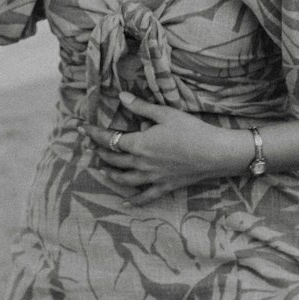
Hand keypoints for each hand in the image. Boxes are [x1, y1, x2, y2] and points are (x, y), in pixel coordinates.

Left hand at [83, 92, 249, 204]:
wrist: (215, 153)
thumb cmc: (191, 130)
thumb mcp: (165, 114)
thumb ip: (141, 107)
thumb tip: (121, 97)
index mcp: (140, 144)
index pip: (110, 139)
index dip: (95, 134)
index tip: (83, 128)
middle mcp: (142, 163)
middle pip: (115, 159)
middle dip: (100, 152)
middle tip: (91, 147)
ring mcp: (153, 177)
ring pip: (125, 179)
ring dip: (112, 174)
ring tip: (103, 170)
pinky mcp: (165, 186)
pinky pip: (146, 196)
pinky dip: (134, 200)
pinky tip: (125, 202)